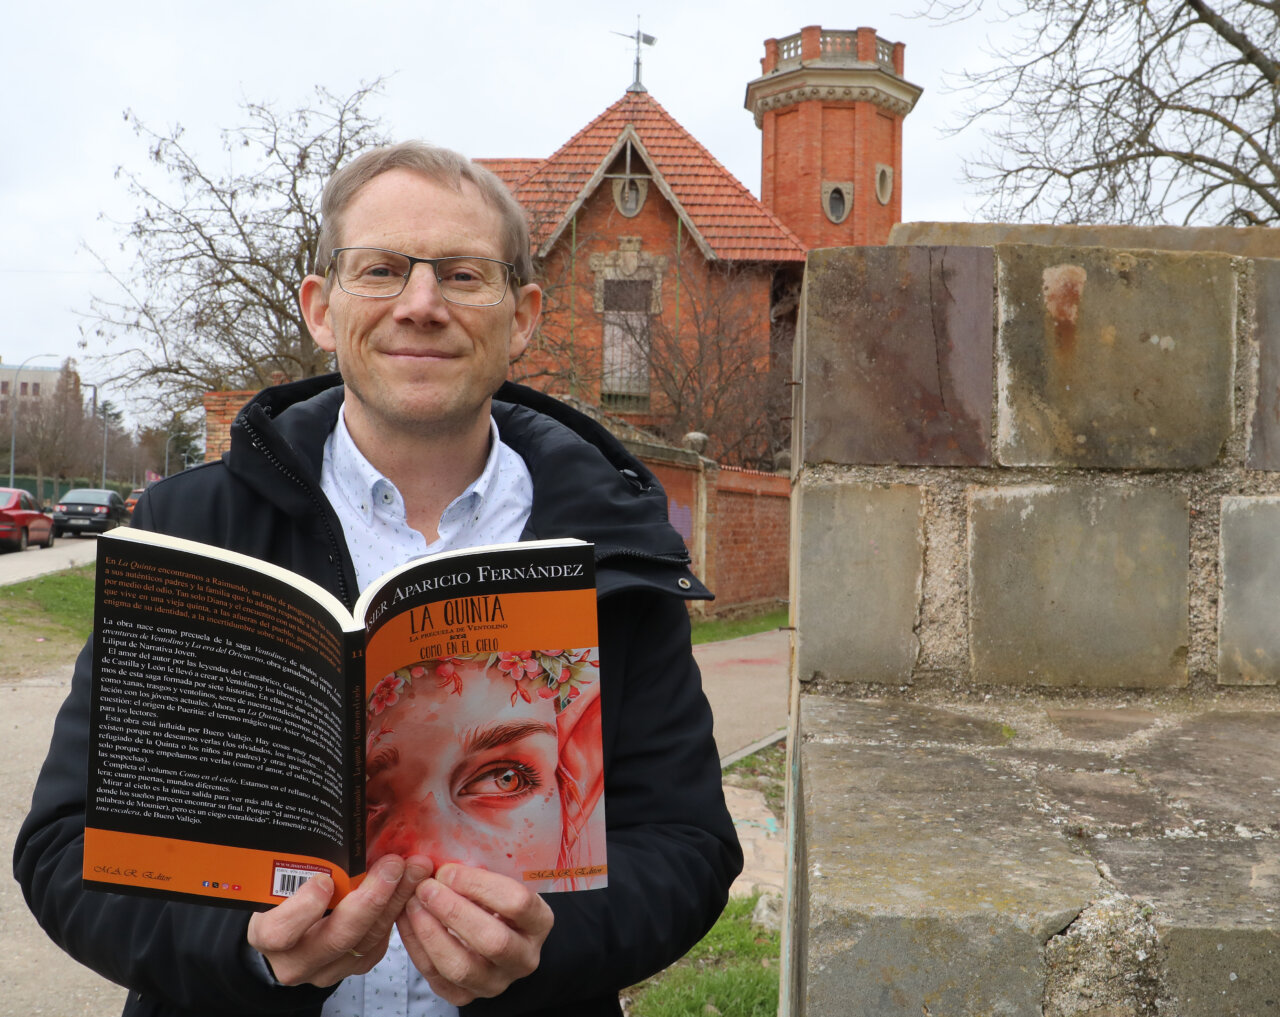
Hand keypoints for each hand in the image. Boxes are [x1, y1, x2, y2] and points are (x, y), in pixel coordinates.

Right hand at [247, 854, 430, 986]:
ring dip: (394, 900)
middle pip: (336, 938)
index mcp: (267, 934)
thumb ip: (300, 857)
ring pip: (366, 941)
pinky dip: (396, 912)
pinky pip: (378, 945)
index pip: (280, 932)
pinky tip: (409, 885)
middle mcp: (294, 961)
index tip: (325, 880)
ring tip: (414, 868)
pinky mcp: (352, 968)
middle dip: (371, 899)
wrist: (293, 924)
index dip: (303, 909)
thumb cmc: (287, 889)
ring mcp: (325, 970)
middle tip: (393, 864)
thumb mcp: (282, 872)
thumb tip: (324, 814)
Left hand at [396, 863, 553, 1004]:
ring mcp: (496, 982)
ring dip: (431, 932)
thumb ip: (478, 876)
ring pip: (461, 967)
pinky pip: (437, 977)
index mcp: (539, 923)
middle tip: (426, 888)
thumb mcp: (498, 883)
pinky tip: (407, 921)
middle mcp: (523, 958)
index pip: (517, 903)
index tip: (448, 871)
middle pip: (492, 941)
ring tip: (413, 904)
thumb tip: (442, 864)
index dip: (480, 885)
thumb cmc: (493, 902)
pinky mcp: (467, 996)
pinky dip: (417, 948)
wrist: (491, 935)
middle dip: (453, 911)